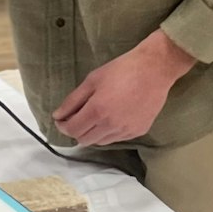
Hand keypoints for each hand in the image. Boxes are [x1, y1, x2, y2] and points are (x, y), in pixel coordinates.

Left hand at [52, 30, 195, 145]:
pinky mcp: (139, 131)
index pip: (72, 130)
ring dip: (93, 133)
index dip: (63, 126)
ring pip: (100, 142)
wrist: (155, 69)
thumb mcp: (92, 80)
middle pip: (84, 140)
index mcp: (97, 111)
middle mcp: (111, 125)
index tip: (61, 119)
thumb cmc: (122, 70)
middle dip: (76, 130)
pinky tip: (112, 117)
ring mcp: (126, 131)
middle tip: (76, 117)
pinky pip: (117, 138)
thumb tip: (58, 116)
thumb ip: (72, 100)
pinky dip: (109, 132)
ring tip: (95, 116)